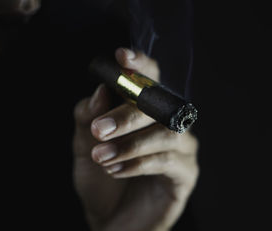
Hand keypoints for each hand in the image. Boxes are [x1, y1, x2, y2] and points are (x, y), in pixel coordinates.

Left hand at [73, 48, 198, 230]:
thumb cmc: (101, 178)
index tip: (123, 57)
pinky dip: (139, 164)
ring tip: (103, 157)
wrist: (111, 220)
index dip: (140, 65)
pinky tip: (116, 171)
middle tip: (99, 130)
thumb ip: (89, 117)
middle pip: (159, 104)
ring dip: (131, 144)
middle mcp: (168, 123)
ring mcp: (181, 147)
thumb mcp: (86, 145)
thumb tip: (101, 91)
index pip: (150, 78)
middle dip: (127, 114)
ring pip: (165, 133)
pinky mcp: (186, 173)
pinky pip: (167, 161)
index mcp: (146, 110)